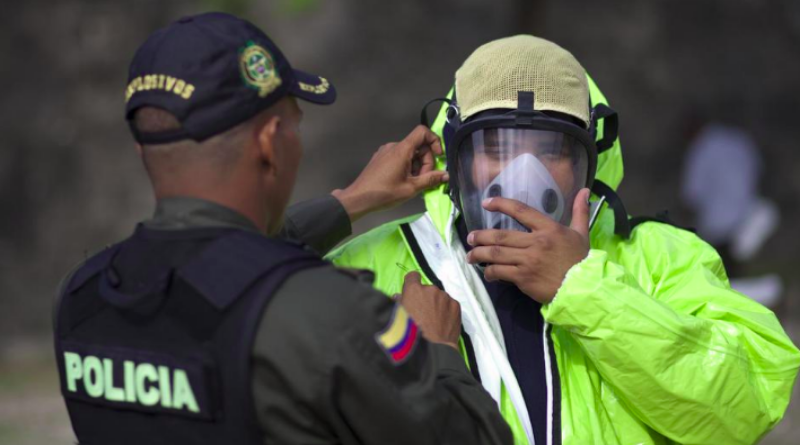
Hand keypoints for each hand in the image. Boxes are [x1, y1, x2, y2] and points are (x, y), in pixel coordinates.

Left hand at [331, 125, 448, 221]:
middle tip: (422, 180)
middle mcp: (393, 146)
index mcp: (402, 149)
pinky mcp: (380, 158)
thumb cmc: (384, 193)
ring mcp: (385, 151)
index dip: (434, 141)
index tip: (438, 157)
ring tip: (411, 184)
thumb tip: (446, 175)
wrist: (358, 198)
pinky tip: (402, 182)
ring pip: (409, 153)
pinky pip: (399, 157)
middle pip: (418, 146)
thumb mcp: (410, 189)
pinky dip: (406, 167)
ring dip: (416, 166)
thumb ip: (430, 180)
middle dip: (425, 162)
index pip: (422, 132)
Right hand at [397, 272, 460, 348]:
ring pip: (439, 297)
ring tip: (434, 320)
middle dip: (425, 298)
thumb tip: (398, 297)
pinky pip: (449, 304)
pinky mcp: (456, 305)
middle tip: (423, 313)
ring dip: (437, 304)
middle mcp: (430, 289)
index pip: (413, 276)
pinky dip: (446, 310)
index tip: (413, 292)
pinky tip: (443, 322)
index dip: (412, 283)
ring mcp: (445, 297)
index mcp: (414, 290)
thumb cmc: (411, 334)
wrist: (433, 348)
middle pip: (427, 289)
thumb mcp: (398, 317)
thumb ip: (398, 303)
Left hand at [465, 188, 590, 303]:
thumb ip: (579, 211)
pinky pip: (500, 272)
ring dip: (479, 254)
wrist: (583, 287)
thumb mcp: (581, 233)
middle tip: (470, 237)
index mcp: (549, 228)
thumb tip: (584, 190)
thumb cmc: (580, 260)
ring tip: (470, 256)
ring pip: (496, 254)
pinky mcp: (523, 277)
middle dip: (481, 236)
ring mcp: (528, 260)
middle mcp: (536, 242)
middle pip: (501, 235)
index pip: (521, 211)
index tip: (486, 203)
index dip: (501, 204)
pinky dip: (490, 272)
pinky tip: (487, 274)